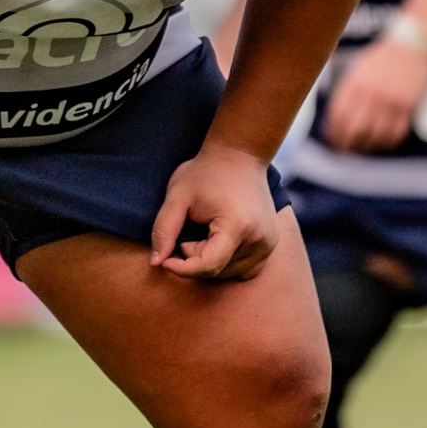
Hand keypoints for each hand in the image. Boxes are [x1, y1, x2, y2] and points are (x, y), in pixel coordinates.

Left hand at [149, 142, 278, 281]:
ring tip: (204, 232)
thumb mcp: (178, 197)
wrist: (240, 154)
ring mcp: (269, 243)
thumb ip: (164, 231)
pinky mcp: (271, 243)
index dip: (182, 268)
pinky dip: (227, 263)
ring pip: (230, 273)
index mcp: (238, 226)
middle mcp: (259, 239)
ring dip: (210, 261)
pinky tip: (217, 241)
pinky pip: (245, 269)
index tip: (165, 260)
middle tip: (187, 233)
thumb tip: (156, 263)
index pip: (208, 266)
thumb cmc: (205, 173)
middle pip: (218, 271)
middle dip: (195, 260)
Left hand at [323, 38, 426, 150]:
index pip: (338, 116)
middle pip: (354, 129)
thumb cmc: (383, 58)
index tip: (333, 140)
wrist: (414, 43)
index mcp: (355, 83)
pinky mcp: (409, 106)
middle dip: (347, 144)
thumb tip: (335, 119)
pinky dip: (389, 141)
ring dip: (369, 145)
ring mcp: (390, 100)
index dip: (333, 133)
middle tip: (347, 149)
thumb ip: (347, 92)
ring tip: (366, 146)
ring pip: (375, 135)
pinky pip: (396, 133)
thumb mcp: (359, 69)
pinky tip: (384, 141)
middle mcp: (371, 93)